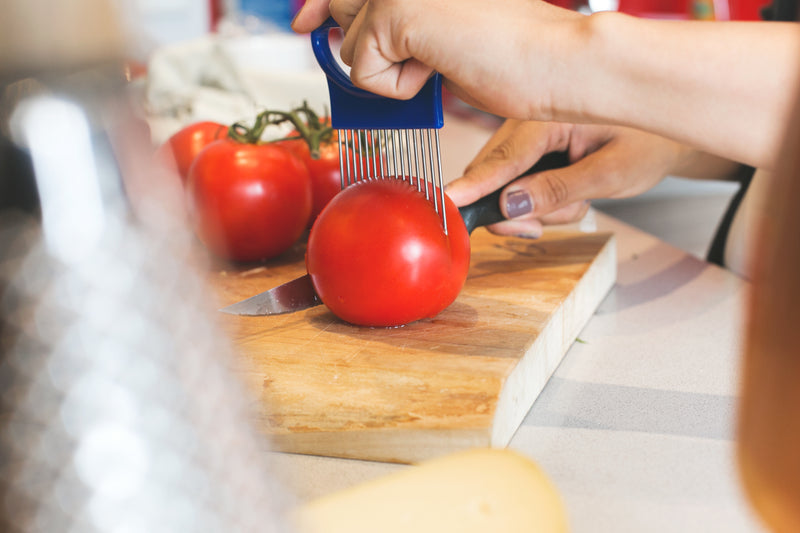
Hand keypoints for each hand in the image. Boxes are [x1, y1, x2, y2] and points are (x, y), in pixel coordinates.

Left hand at [292, 0, 583, 120]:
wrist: (554, 61)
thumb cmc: (510, 52)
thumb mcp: (440, 29)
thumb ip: (396, 22)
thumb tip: (343, 34)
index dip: (319, 5)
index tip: (304, 23)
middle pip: (339, 8)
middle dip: (361, 44)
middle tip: (412, 58)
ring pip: (350, 45)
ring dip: (387, 70)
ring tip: (440, 62)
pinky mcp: (395, 12)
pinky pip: (364, 72)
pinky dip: (396, 88)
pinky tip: (437, 70)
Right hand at [445, 119, 688, 236]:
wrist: (665, 130)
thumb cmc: (649, 141)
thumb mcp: (611, 173)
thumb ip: (558, 189)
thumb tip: (510, 206)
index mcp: (551, 116)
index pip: (504, 157)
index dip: (475, 185)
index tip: (449, 204)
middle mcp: (530, 121)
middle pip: (493, 174)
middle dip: (515, 209)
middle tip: (540, 229)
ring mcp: (527, 135)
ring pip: (503, 184)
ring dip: (535, 207)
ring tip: (577, 201)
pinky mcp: (530, 149)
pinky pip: (515, 184)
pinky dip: (539, 201)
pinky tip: (570, 195)